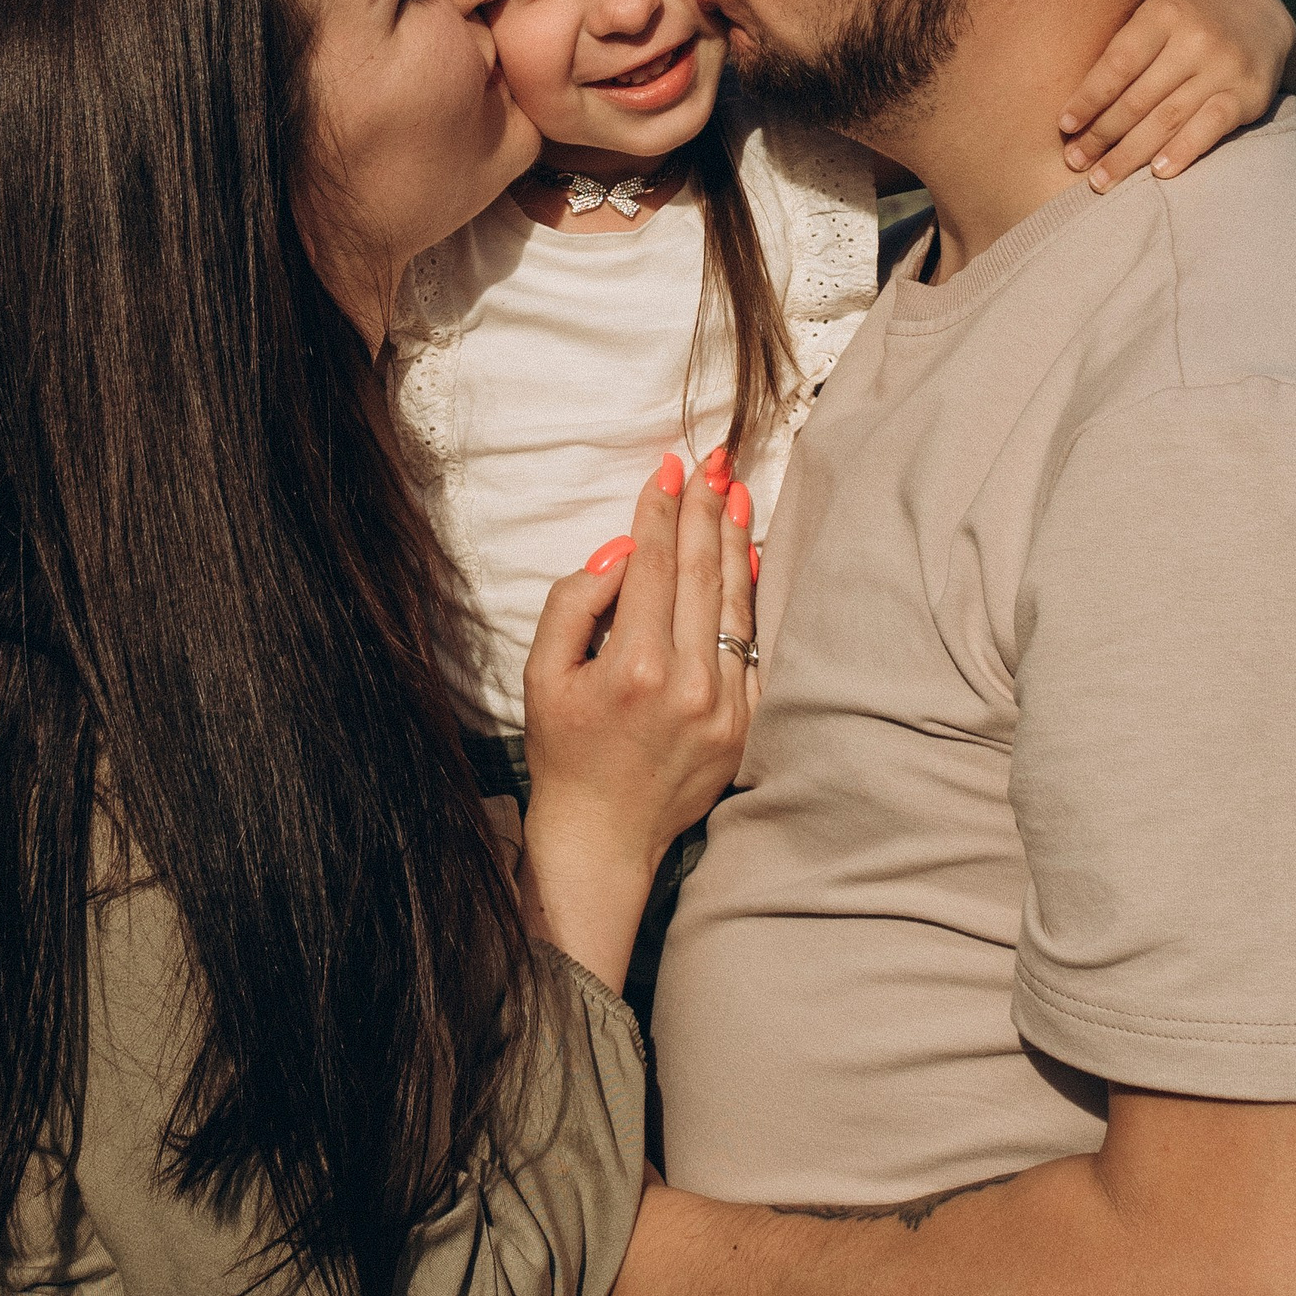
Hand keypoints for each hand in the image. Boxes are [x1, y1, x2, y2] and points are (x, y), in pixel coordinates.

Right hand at [518, 452, 756, 988]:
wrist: (603, 836)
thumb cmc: (564, 751)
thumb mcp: (542, 673)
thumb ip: (575, 602)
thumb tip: (621, 553)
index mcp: (635, 667)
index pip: (654, 565)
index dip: (660, 511)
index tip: (667, 468)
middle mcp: (688, 684)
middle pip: (702, 572)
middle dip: (705, 507)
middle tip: (713, 459)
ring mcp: (724, 707)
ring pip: (734, 603)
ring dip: (735, 540)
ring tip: (734, 491)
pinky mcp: (744, 725)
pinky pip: (752, 646)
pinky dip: (752, 598)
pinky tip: (751, 556)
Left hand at [1057, 0, 1295, 191]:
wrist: (1258, 16)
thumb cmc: (1186, 25)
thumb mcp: (1156, 18)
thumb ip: (1124, 53)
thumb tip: (1075, 112)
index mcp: (1163, 14)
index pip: (1117, 65)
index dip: (1088, 99)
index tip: (1064, 127)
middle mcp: (1195, 38)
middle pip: (1139, 98)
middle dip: (1102, 135)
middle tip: (1074, 162)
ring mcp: (1225, 67)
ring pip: (1168, 118)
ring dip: (1130, 154)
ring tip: (1101, 179)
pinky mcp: (1249, 94)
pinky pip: (1210, 128)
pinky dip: (1182, 151)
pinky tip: (1158, 173)